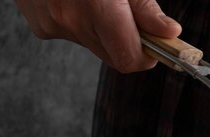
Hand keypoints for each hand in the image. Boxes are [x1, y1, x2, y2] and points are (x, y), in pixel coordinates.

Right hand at [14, 0, 181, 72]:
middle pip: (113, 55)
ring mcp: (50, 25)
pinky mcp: (40, 26)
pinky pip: (73, 34)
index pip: (128, 58)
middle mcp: (69, 20)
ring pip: (94, 44)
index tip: (157, 44)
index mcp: (94, 6)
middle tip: (131, 16)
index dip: (147, 55)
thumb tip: (168, 32)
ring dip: (104, 29)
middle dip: (128, 40)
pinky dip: (82, 21)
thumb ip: (143, 7)